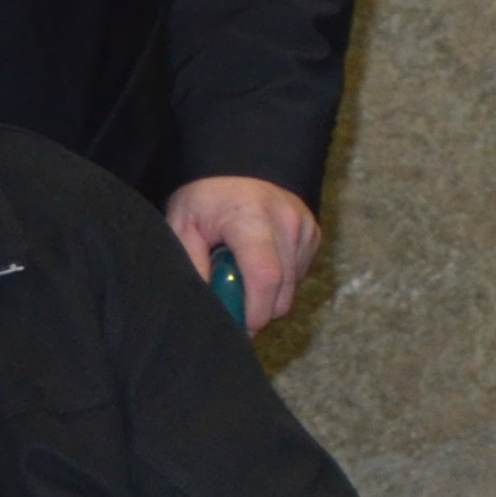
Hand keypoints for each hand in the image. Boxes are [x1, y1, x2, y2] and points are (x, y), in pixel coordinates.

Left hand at [162, 177, 318, 328]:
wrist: (238, 167)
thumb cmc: (204, 202)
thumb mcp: (181, 228)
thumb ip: (192, 265)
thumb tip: (209, 308)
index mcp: (251, 217)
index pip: (266, 275)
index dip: (256, 311)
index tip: (242, 329)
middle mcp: (287, 220)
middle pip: (284, 289)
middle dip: (260, 311)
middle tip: (232, 307)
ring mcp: (305, 227)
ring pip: (293, 288)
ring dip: (269, 295)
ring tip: (241, 277)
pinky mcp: (314, 234)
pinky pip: (299, 276)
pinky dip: (279, 281)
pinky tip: (258, 265)